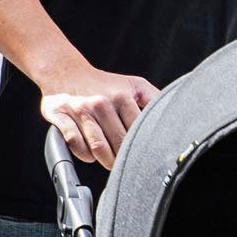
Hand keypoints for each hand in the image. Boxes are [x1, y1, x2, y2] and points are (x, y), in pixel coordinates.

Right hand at [37, 65, 159, 166]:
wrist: (66, 71)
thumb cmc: (104, 83)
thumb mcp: (134, 85)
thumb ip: (155, 100)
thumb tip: (176, 118)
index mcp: (121, 96)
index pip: (136, 131)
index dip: (140, 147)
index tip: (142, 156)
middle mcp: (101, 102)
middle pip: (118, 142)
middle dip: (123, 159)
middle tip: (125, 164)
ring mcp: (80, 110)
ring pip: (97, 146)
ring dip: (105, 160)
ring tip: (110, 162)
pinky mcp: (61, 115)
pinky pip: (74, 143)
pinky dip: (83, 154)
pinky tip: (89, 153)